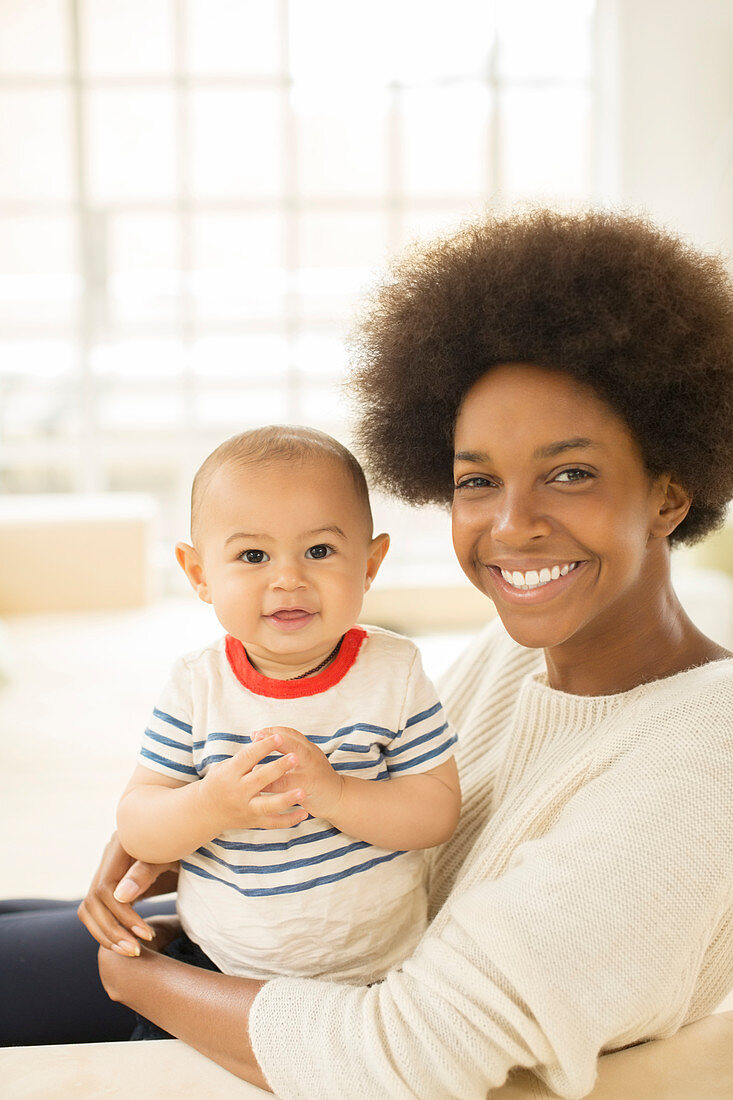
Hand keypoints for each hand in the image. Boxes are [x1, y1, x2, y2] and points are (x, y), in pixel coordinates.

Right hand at [77, 833, 178, 956]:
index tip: (147, 934)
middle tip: (135, 951)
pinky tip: (127, 941)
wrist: (193, 837)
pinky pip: (98, 910)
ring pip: (90, 909)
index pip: (105, 888)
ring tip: (131, 951)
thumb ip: (146, 871)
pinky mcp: (115, 883)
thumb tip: (120, 897)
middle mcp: (110, 856)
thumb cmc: (185, 843)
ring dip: (106, 934)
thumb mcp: (171, 855)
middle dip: (112, 931)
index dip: (122, 916)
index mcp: (120, 844)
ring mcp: (109, 869)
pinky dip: (108, 928)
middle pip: (92, 901)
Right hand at [198, 732, 308, 832]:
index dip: (263, 747)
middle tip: (295, 757)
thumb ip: (245, 757)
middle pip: (260, 779)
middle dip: (278, 768)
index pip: (248, 757)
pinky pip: (273, 823)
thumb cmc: (219, 782)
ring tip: (303, 791)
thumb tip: (264, 737)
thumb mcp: (225, 766)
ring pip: (268, 805)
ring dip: (286, 799)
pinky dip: (289, 820)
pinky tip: (304, 813)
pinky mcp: (253, 822)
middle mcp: (237, 792)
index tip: (279, 737)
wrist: (206, 811)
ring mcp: (246, 809)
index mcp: (229, 774)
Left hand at [252, 726, 343, 820]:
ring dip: (269, 765)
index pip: (290, 733)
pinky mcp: (309, 788)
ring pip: (289, 764)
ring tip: (252, 767)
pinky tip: (261, 788)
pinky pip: (289, 786)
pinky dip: (274, 786)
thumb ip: (287, 748)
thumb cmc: (316, 777)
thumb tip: (258, 736)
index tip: (255, 734)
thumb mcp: (306, 758)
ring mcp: (311, 772)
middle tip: (255, 739)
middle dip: (272, 738)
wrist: (339, 798)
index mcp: (309, 748)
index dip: (272, 731)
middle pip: (292, 742)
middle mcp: (311, 756)